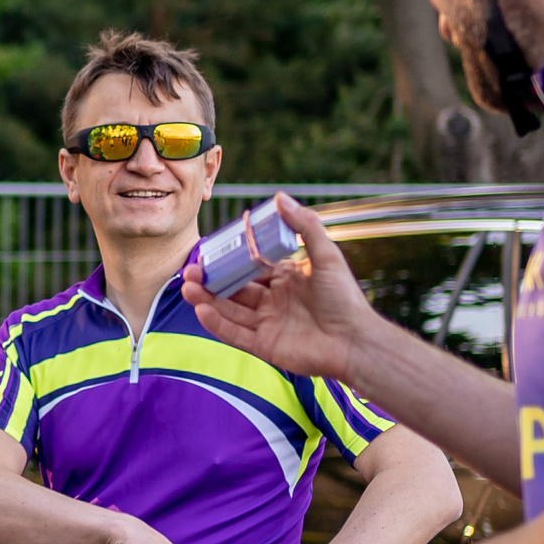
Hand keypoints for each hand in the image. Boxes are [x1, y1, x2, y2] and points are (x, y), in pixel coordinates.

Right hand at [180, 193, 384, 382]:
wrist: (356, 341)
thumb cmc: (345, 298)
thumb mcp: (326, 255)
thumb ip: (304, 226)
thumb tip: (279, 196)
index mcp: (285, 278)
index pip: (250, 267)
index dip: (229, 260)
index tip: (209, 250)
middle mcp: (273, 301)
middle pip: (233, 289)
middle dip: (210, 281)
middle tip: (190, 271)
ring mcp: (267, 324)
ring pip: (229, 310)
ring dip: (206, 300)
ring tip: (187, 287)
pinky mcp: (264, 346)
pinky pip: (235, 333)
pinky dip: (217, 323)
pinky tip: (202, 310)